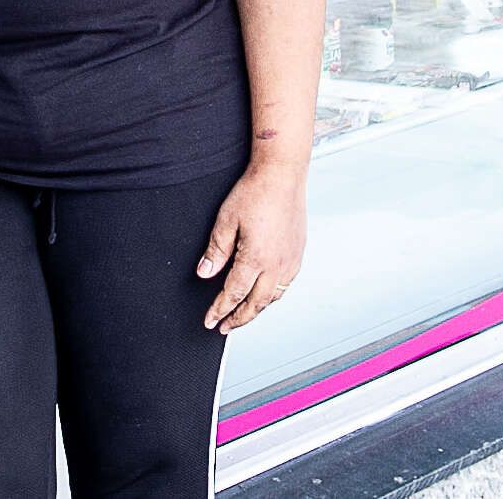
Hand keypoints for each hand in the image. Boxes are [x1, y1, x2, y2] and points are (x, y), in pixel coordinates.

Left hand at [198, 162, 306, 333]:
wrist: (282, 175)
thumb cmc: (255, 192)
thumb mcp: (226, 220)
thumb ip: (216, 250)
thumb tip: (205, 273)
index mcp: (257, 259)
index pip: (234, 294)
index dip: (220, 310)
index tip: (210, 321)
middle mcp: (278, 265)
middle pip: (256, 304)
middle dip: (238, 318)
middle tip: (223, 327)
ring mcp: (291, 260)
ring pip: (273, 297)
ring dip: (256, 309)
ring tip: (241, 315)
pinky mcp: (298, 253)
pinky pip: (285, 285)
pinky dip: (271, 296)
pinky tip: (264, 294)